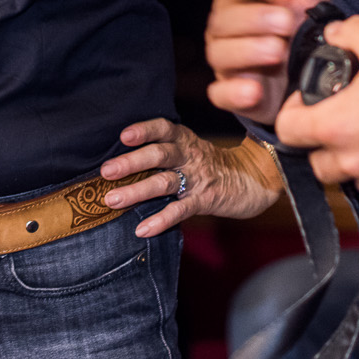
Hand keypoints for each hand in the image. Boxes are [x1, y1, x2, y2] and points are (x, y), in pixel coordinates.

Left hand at [99, 117, 282, 236]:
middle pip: (159, 154)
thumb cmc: (209, 164)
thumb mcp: (189, 148)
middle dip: (131, 162)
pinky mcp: (205, 200)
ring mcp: (197, 178)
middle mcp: (189, 155)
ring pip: (164, 182)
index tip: (124, 136)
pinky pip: (180, 210)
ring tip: (112, 200)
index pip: (163, 128)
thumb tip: (119, 159)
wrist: (252, 179)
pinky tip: (142, 229)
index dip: (144, 130)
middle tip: (106, 171)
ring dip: (136, 191)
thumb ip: (163, 150)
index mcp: (184, 139)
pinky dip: (160, 220)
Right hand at [205, 0, 334, 124]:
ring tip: (277, 51)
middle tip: (286, 21)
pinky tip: (255, 90)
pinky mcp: (230, 92)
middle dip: (254, 19)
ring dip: (247, 52)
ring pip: (222, 54)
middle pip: (226, 20)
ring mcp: (226, 61)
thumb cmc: (299, 25)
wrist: (303, 74)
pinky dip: (234, 93)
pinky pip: (221, 93)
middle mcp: (227, 28)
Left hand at [274, 16, 358, 210]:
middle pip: (319, 163)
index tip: (305, 103)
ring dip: (357, 162)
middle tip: (342, 122)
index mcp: (334, 126)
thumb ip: (351, 34)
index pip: (287, 130)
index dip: (292, 114)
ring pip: (354, 179)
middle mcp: (352, 161)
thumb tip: (336, 33)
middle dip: (324, 144)